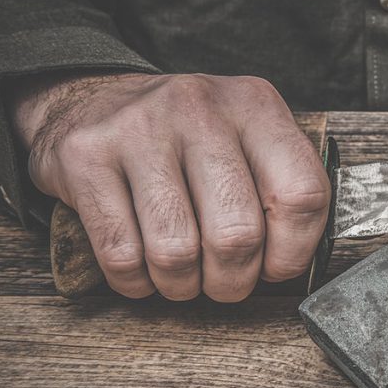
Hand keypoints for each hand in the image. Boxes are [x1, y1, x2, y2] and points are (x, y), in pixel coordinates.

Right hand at [10, 73, 329, 301]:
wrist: (91, 101)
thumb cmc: (185, 140)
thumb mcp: (246, 141)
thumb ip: (280, 189)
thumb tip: (293, 264)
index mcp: (255, 106)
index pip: (302, 195)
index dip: (293, 251)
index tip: (275, 268)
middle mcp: (200, 108)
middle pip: (238, 234)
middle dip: (233, 281)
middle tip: (224, 282)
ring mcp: (139, 128)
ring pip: (176, 252)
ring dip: (182, 286)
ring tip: (182, 277)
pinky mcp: (85, 156)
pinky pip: (121, 255)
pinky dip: (136, 282)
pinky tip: (142, 268)